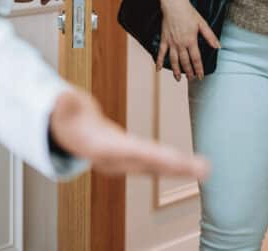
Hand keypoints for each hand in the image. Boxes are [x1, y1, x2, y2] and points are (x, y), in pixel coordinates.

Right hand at [49, 88, 209, 179]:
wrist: (68, 135)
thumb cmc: (67, 120)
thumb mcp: (63, 111)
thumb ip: (64, 105)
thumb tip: (63, 98)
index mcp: (102, 148)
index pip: (130, 152)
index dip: (152, 156)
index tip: (173, 160)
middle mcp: (117, 160)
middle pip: (149, 163)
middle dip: (176, 166)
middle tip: (203, 169)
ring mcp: (126, 161)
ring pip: (156, 166)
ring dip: (180, 168)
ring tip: (205, 169)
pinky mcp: (133, 158)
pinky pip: (156, 162)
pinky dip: (174, 164)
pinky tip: (190, 166)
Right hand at [155, 0, 219, 81]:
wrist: (174, 5)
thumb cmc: (189, 13)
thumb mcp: (202, 23)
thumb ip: (210, 36)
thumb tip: (218, 47)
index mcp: (191, 41)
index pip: (196, 59)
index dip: (199, 69)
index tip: (201, 77)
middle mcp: (181, 44)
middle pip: (185, 62)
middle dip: (189, 72)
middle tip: (191, 80)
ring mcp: (171, 43)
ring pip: (174, 60)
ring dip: (176, 71)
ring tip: (178, 79)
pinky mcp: (164, 39)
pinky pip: (161, 53)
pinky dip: (159, 61)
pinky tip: (158, 69)